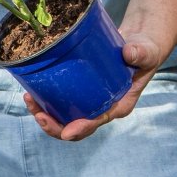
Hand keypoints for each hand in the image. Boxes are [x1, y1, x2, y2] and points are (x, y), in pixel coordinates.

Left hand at [23, 34, 165, 141]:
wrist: (138, 45)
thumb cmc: (144, 51)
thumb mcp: (146, 52)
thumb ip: (140, 54)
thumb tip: (129, 52)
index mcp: (119, 105)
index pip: (98, 121)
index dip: (81, 128)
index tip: (67, 132)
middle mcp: (103, 108)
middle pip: (76, 127)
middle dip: (55, 126)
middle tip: (39, 114)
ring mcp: (90, 102)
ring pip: (64, 118)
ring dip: (45, 115)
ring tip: (29, 100)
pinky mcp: (81, 92)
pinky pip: (61, 103)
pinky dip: (45, 101)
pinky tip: (32, 92)